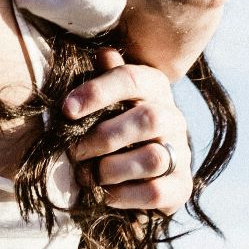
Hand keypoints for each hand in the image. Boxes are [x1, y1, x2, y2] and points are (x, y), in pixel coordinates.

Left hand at [64, 49, 194, 213]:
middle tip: (74, 151)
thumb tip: (103, 53)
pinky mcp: (181, 186)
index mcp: (154, 86)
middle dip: (104, 137)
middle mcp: (173, 117)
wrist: (139, 170)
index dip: (97, 92)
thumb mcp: (106, 98)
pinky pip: (157, 192)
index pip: (130, 78)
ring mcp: (181, 152)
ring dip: (112, 169)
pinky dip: (125, 195)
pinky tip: (105, 194)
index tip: (66, 109)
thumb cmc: (112, 123)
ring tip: (89, 176)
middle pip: (148, 118)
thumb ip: (104, 77)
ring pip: (153, 157)